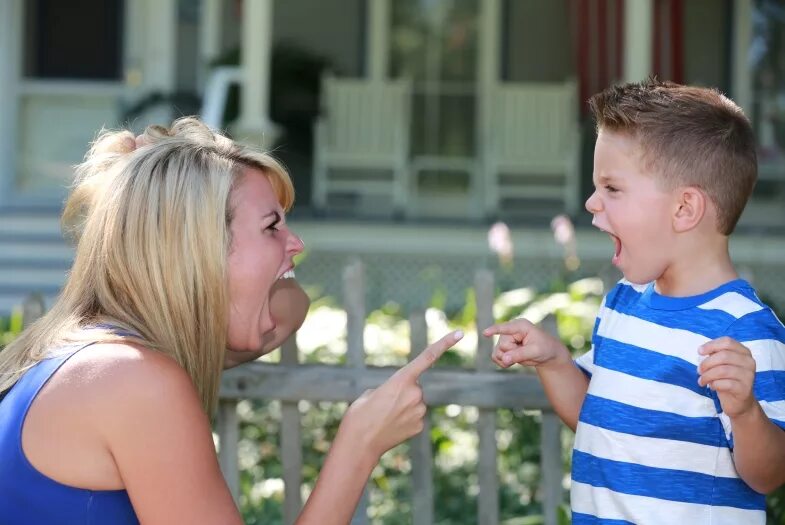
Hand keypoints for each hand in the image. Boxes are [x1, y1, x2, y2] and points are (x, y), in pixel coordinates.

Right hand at [341, 330, 463, 458]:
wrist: (359, 444)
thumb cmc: (359, 415)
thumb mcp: (370, 393)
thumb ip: (390, 388)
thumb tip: (400, 396)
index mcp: (401, 380)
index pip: (427, 357)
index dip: (444, 344)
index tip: (459, 333)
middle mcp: (415, 393)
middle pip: (414, 387)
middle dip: (402, 393)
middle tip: (384, 405)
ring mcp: (419, 411)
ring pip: (415, 403)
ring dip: (403, 407)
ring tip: (385, 417)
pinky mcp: (420, 426)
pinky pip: (415, 417)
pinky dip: (405, 420)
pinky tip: (392, 427)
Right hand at [483, 319, 567, 368]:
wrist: (546, 354)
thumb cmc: (544, 348)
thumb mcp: (535, 351)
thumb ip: (519, 354)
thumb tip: (504, 359)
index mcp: (520, 326)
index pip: (505, 328)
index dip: (494, 330)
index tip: (485, 333)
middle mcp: (509, 331)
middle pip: (502, 346)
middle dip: (512, 354)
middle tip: (526, 353)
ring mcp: (504, 339)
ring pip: (497, 352)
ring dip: (507, 359)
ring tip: (521, 357)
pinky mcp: (502, 348)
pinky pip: (495, 357)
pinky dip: (503, 363)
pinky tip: (513, 362)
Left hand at [698, 337, 756, 418]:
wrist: (739, 402)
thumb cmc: (727, 379)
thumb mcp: (721, 364)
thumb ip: (715, 354)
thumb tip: (702, 350)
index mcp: (744, 352)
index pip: (727, 342)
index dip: (711, 345)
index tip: (699, 352)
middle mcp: (749, 362)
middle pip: (724, 356)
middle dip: (707, 363)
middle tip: (699, 371)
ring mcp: (749, 375)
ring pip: (723, 370)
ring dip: (707, 375)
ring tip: (702, 381)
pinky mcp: (745, 389)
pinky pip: (726, 383)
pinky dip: (714, 384)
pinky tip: (712, 386)